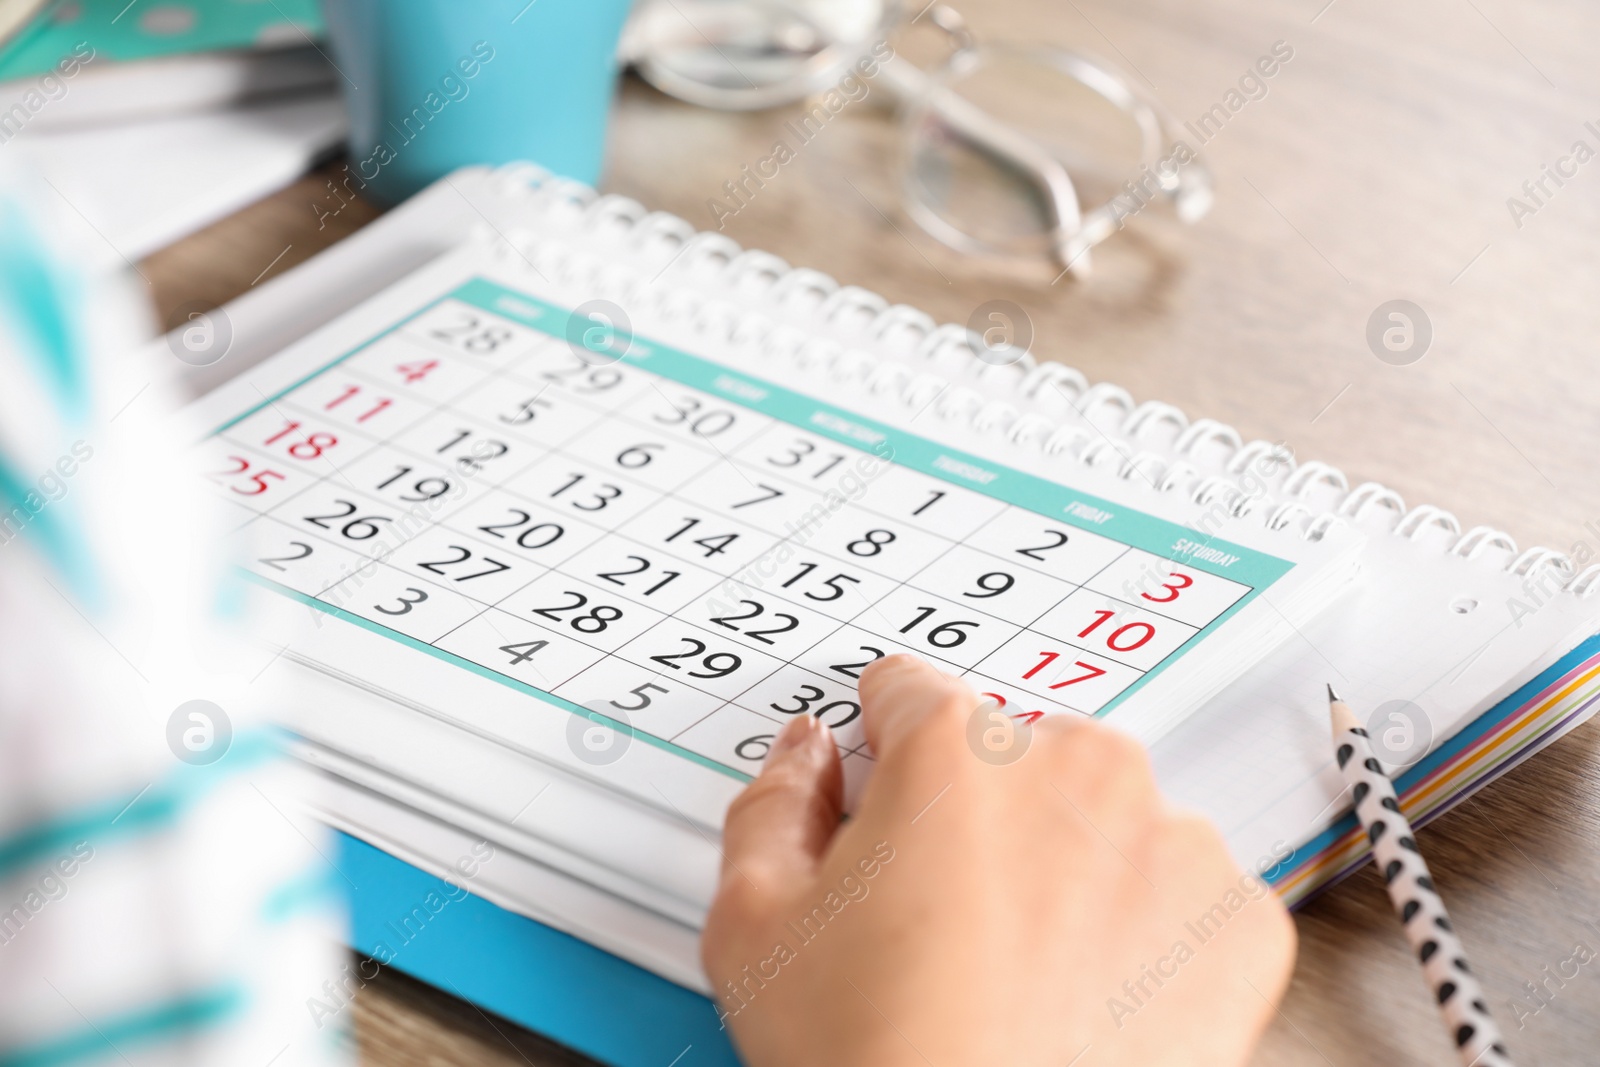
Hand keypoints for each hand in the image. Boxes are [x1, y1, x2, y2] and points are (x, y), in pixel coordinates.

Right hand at [701, 654, 1295, 1066]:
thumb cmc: (876, 1058)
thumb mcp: (755, 925)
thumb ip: (772, 802)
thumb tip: (807, 754)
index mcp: (956, 749)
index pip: (907, 692)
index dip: (881, 753)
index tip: (886, 801)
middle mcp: (1077, 769)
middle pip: (1012, 756)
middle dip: (978, 815)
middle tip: (942, 917)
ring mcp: (1171, 841)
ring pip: (1104, 820)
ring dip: (1069, 864)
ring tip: (1019, 967)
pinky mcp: (1240, 920)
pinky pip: (1182, 893)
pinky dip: (1145, 930)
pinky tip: (1090, 993)